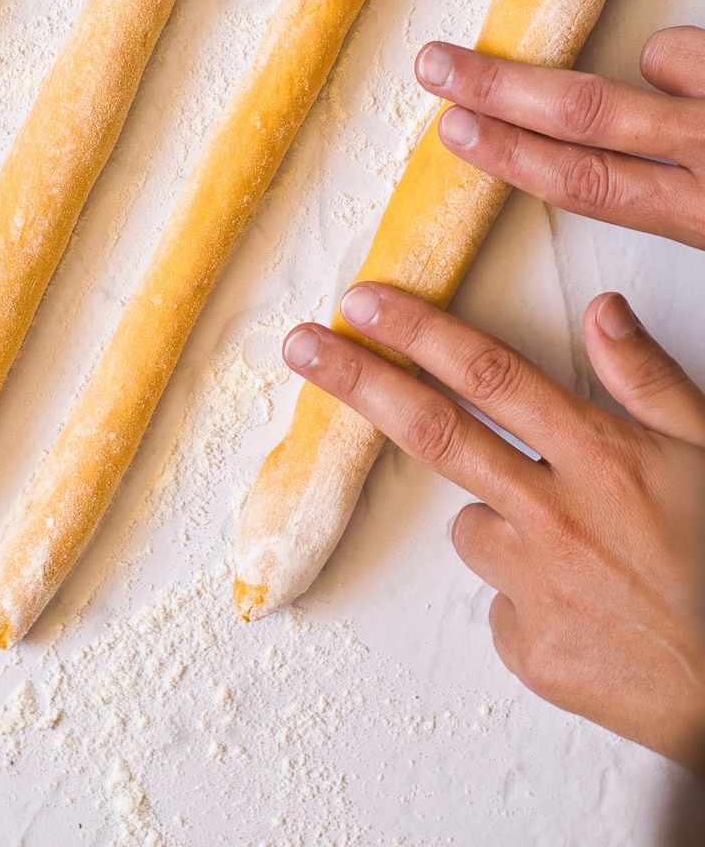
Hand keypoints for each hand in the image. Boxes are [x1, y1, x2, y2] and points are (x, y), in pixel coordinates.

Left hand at [282, 284, 704, 769]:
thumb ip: (649, 380)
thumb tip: (600, 310)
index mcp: (601, 459)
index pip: (490, 375)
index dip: (420, 332)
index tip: (363, 302)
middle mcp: (556, 516)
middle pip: (434, 432)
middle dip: (359, 382)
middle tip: (303, 347)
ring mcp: (535, 585)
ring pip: (472, 526)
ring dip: (497, 517)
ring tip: (578, 547)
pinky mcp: (527, 648)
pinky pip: (499, 602)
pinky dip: (525, 593)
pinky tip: (583, 605)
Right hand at [412, 25, 704, 248]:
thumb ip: (682, 216)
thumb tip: (627, 208)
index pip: (585, 182)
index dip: (511, 154)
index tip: (455, 131)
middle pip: (581, 114)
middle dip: (496, 87)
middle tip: (437, 66)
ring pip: (648, 61)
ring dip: (633, 64)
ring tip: (640, 70)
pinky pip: (686, 45)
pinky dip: (675, 53)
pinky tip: (691, 71)